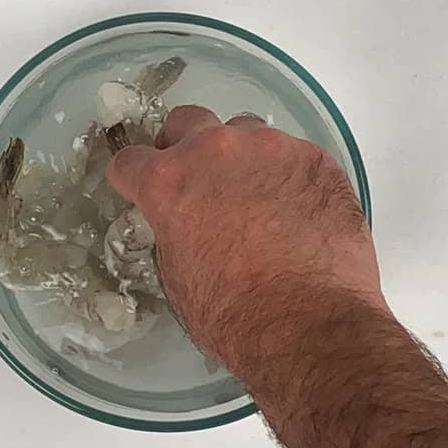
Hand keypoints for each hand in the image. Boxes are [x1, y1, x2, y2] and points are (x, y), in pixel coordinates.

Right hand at [105, 106, 381, 366]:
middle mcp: (216, 151)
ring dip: (243, 158)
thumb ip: (175, 230)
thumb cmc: (237, 315)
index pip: (130, 161)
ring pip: (246, 133)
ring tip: (259, 198)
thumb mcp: (179, 277)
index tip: (143, 191)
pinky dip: (288, 176)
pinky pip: (292, 155)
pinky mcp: (316, 158)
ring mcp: (271, 148)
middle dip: (185, 148)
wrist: (312, 324)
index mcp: (169, 182)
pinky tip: (299, 212)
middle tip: (200, 182)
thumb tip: (186, 222)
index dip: (135, 180)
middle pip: (187, 123)